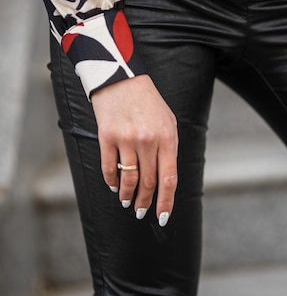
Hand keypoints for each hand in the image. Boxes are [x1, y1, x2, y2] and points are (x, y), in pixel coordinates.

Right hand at [91, 74, 177, 225]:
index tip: (162, 217)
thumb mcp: (167, 121)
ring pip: (128, 178)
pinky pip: (109, 168)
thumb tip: (164, 179)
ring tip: (127, 202)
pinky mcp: (107, 137)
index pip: (168, 178)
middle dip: (146, 202)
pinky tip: (114, 186)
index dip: (166, 202)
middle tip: (142, 212)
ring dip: (128, 195)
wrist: (122, 78)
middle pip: (148, 182)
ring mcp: (127, 139)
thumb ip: (168, 148)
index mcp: (167, 138)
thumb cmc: (148, 102)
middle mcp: (148, 141)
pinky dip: (111, 181)